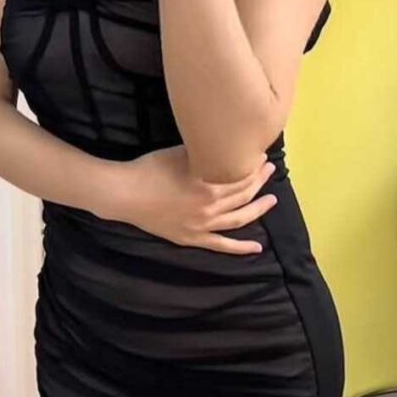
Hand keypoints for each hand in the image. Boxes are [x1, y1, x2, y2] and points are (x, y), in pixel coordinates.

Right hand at [107, 145, 277, 254]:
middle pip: (243, 195)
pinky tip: (257, 248)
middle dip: (259, 182)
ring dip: (257, 210)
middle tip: (269, 170)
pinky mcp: (191, 238)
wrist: (125, 194)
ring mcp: (202, 226)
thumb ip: (202, 153)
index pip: (241, 177)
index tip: (261, 157)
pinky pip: (221, 245)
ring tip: (271, 200)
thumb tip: (219, 148)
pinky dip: (240, 248)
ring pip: (238, 219)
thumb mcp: (179, 153)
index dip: (254, 167)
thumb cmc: (150, 169)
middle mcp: (210, 208)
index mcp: (209, 186)